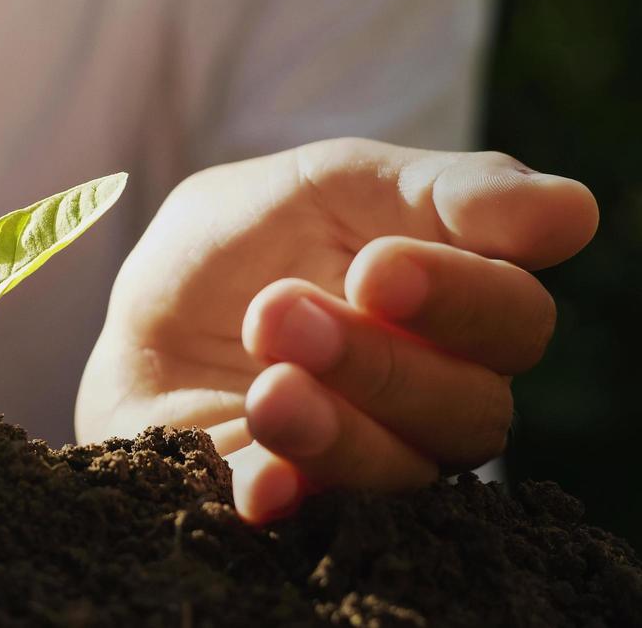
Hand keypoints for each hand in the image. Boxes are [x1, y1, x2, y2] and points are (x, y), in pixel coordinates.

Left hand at [76, 138, 596, 521]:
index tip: (375, 269)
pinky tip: (257, 477)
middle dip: (378, 359)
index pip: (514, 318)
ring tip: (264, 382)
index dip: (462, 297)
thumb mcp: (322, 185)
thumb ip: (438, 191)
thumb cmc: (243, 244)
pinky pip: (320, 522)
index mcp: (455, 308)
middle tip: (279, 311)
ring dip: (333, 425)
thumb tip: (571, 212)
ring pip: (408, 472)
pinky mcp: (301, 507)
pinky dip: (289, 495)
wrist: (137, 325)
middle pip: (474, 407)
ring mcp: (375, 459)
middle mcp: (436, 395)